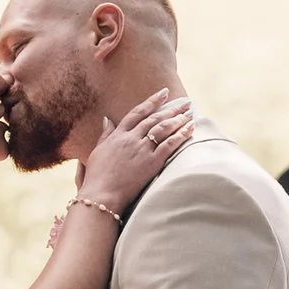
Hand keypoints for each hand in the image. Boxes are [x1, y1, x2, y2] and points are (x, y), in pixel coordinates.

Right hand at [78, 92, 194, 216]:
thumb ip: (106, 134)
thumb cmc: (97, 176)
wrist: (102, 194)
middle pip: (155, 118)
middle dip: (172, 108)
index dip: (152, 101)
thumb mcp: (98, 151)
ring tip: (190, 113)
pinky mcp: (152, 163)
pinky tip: (190, 128)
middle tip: (185, 102)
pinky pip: (170, 145)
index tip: (164, 93)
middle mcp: (132, 138)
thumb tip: (107, 119)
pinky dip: (181, 135)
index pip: (138, 112)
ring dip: (179, 119)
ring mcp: (142, 150)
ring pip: (164, 128)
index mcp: (119, 135)